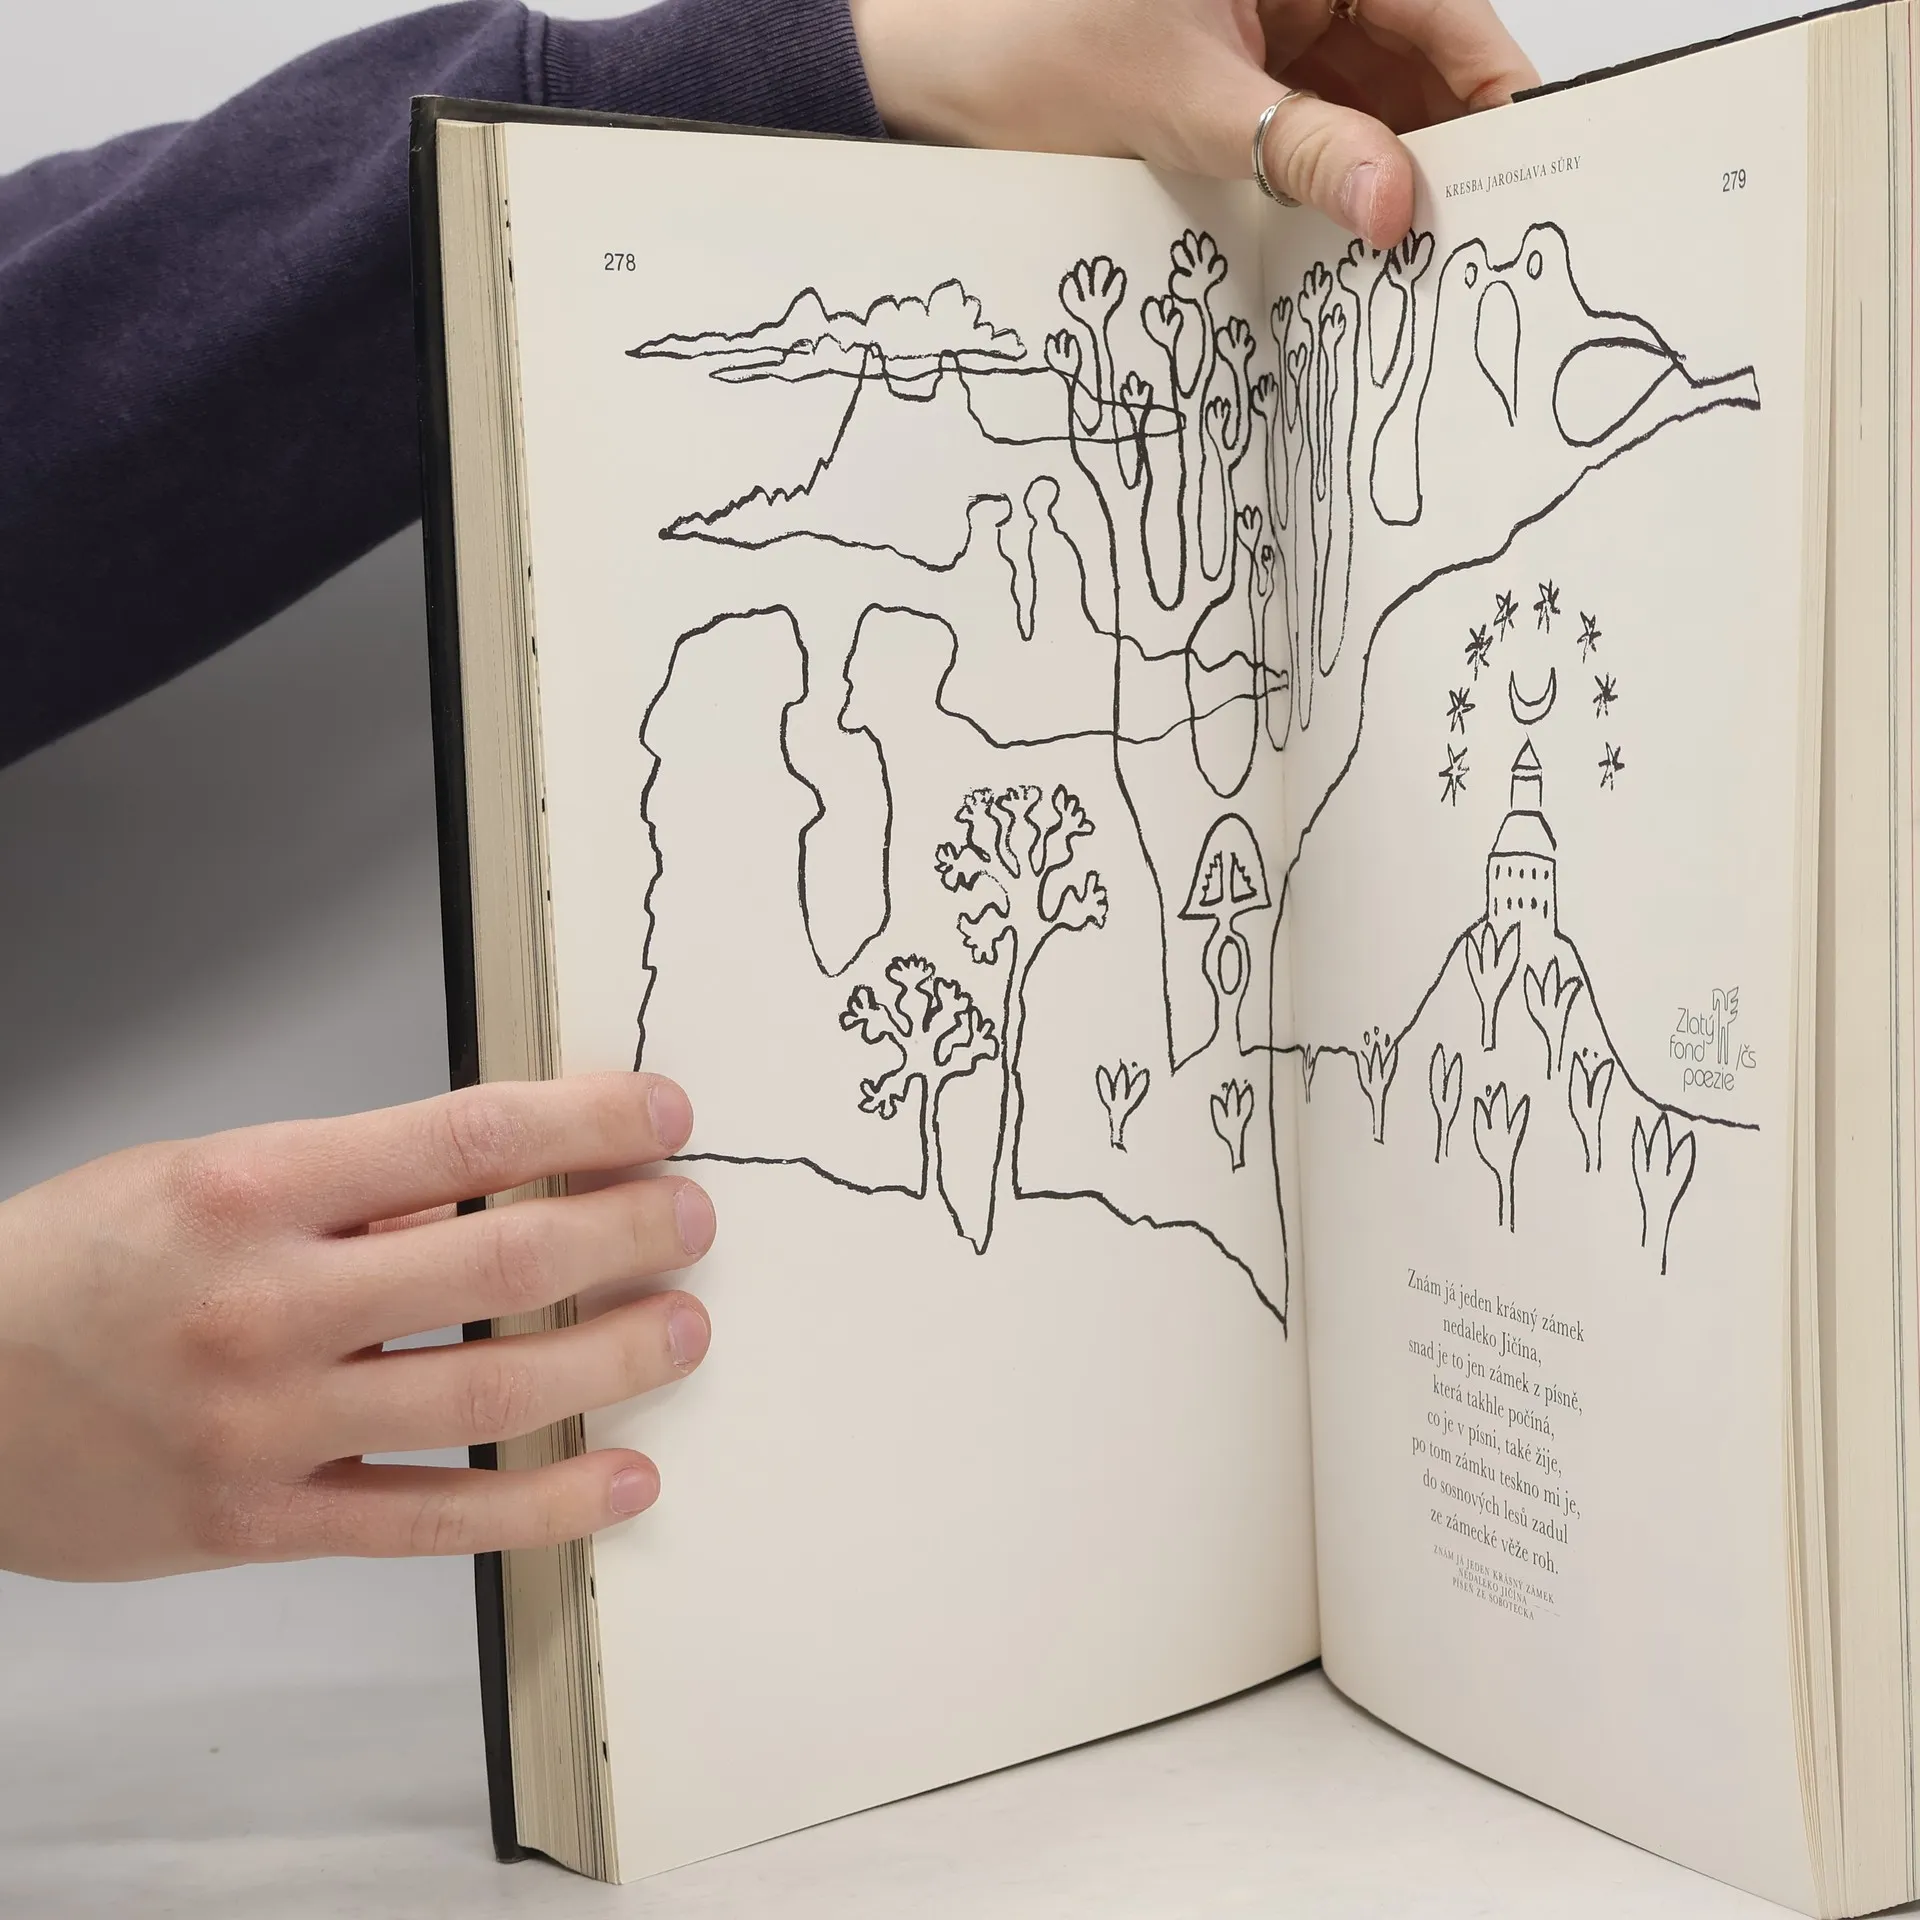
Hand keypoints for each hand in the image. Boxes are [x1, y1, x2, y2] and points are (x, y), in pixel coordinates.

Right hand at [0, 1074, 714, 1580]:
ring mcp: (268, 1425)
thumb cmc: (75, 1271)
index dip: (589, 1122)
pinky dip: (546, 1506)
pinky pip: (435, 1523)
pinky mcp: (264, 1524)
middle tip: (692, 1218)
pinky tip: (624, 1478)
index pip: (467, 1137)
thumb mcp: (204, 1173)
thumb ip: (355, 1180)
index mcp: (251, 1188)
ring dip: (615, 1359)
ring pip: (490, 1398)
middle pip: (502, 1266)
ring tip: (684, 1328)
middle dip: (627, 1233)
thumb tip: (509, 1175)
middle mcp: (266, 1305)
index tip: (662, 1114)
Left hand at [848, 0, 1537, 248]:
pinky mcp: (1247, 101)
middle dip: (1441, 153)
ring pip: (1373, 117)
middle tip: (1468, 244)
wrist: (940, 81)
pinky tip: (1354, 254)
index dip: (1491, 95)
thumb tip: (1392, 203)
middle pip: (1418, 70)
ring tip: (1416, 266)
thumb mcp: (1179, 97)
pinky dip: (1337, 197)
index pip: (1443, 14)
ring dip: (1390, 186)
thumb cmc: (1031, 42)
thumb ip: (1293, 147)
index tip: (1526, 173)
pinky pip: (1318, 147)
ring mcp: (1279, 46)